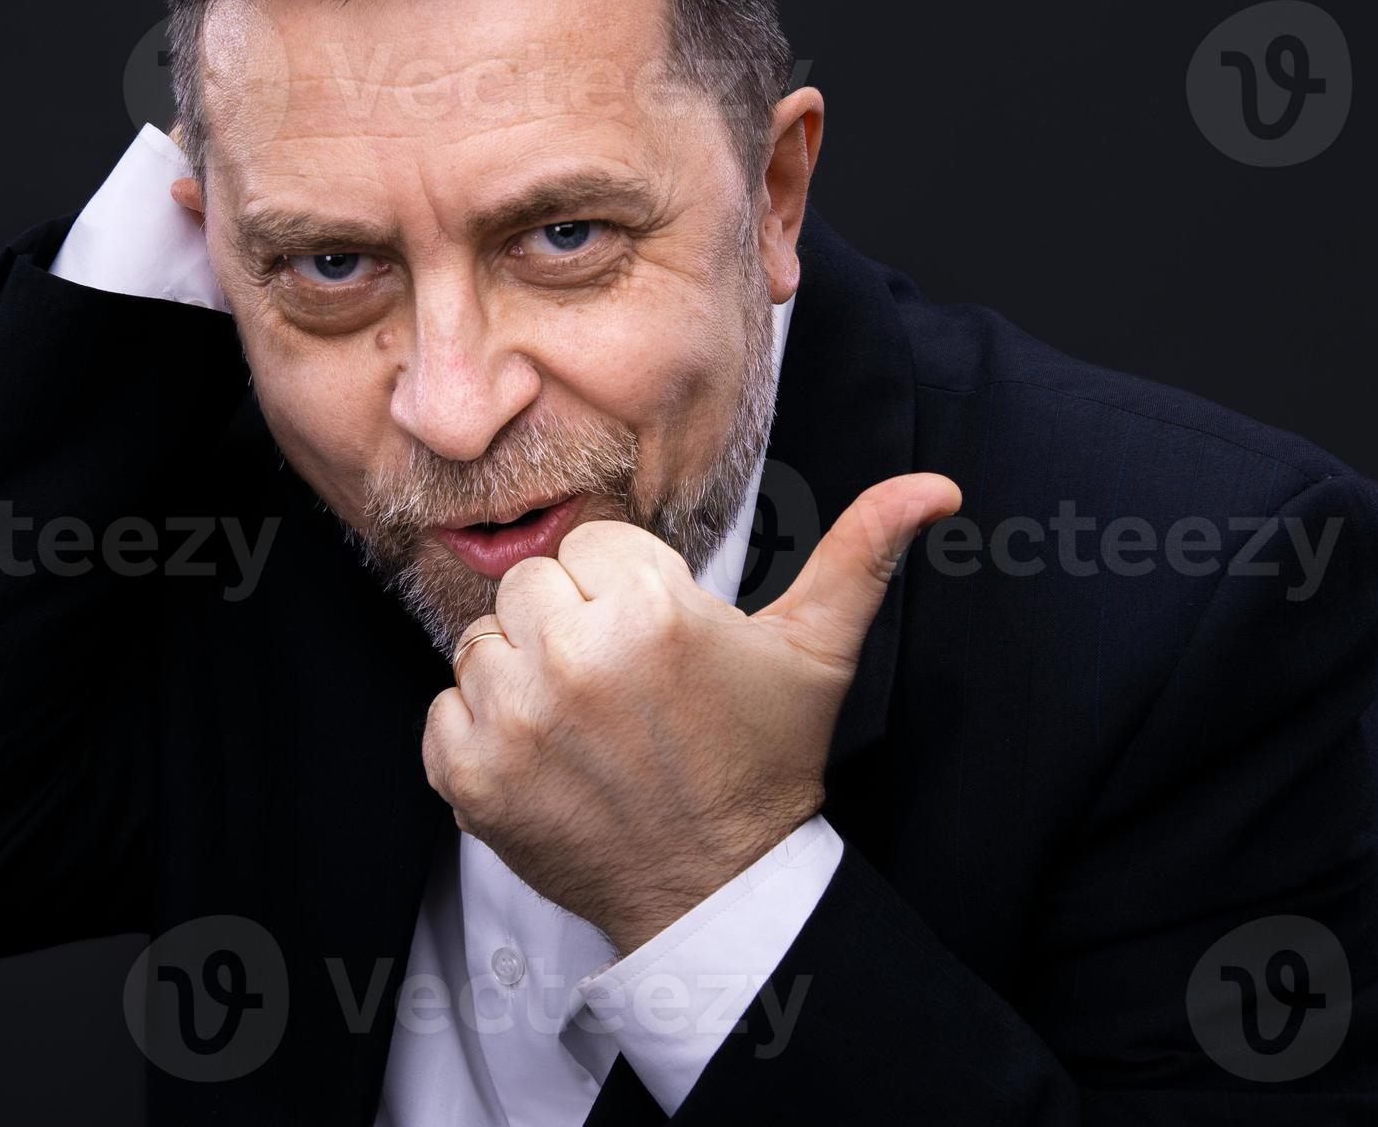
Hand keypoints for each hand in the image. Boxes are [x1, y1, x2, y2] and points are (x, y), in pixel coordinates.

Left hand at [422, 471, 960, 953]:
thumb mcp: (818, 651)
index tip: (657, 642)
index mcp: (652, 611)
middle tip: (622, 683)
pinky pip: (444, 709)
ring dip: (523, 675)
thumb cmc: (763, 762)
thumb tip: (934, 487)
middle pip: (531, 584)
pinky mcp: (471, 777)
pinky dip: (481, 733)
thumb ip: (862, 552)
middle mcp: (576, 658)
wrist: (715, 890)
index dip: (625, 588)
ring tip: (586, 720)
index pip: (593, 545)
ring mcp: (516, 721)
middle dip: (570, 622)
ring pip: (483, 641)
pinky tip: (545, 757)